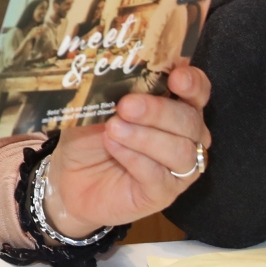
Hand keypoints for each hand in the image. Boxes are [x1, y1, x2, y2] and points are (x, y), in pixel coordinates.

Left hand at [46, 64, 212, 237]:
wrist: (67, 178)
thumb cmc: (88, 138)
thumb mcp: (94, 107)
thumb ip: (111, 91)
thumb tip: (114, 72)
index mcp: (175, 108)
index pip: (197, 92)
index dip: (193, 83)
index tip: (177, 77)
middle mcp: (185, 138)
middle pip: (190, 121)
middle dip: (158, 110)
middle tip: (126, 106)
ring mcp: (177, 168)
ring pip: (180, 150)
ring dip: (145, 136)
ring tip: (113, 129)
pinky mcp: (163, 194)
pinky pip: (158, 175)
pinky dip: (134, 158)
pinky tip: (113, 147)